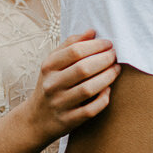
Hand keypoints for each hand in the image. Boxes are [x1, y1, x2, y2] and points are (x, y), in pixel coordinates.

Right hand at [25, 31, 119, 145]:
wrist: (36, 119)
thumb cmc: (50, 85)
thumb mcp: (53, 64)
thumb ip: (70, 45)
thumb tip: (92, 31)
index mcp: (48, 67)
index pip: (75, 51)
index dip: (95, 45)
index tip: (108, 44)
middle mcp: (52, 85)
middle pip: (83, 69)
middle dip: (104, 60)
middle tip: (114, 56)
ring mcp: (60, 104)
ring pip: (88, 89)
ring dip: (107, 77)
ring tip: (115, 69)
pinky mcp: (68, 120)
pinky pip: (90, 110)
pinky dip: (103, 99)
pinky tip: (108, 90)